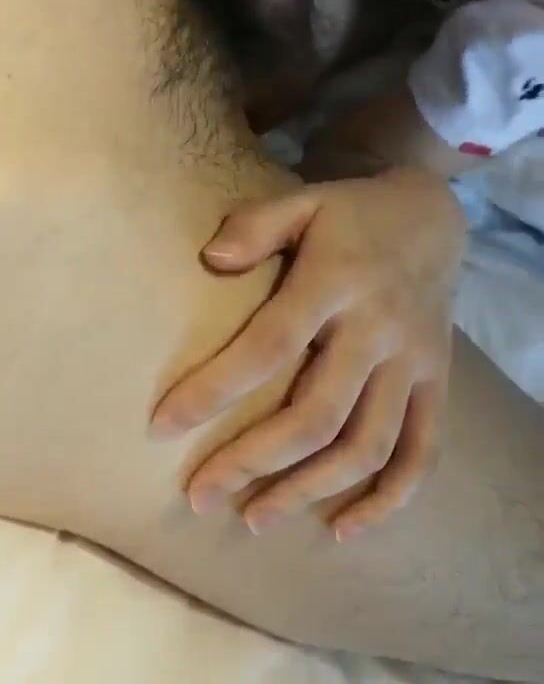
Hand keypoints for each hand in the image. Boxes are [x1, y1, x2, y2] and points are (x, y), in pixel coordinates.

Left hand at [153, 169, 464, 539]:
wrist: (433, 218)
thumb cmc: (352, 215)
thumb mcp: (303, 202)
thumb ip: (257, 226)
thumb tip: (210, 260)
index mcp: (336, 282)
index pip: (269, 346)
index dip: (214, 390)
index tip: (162, 427)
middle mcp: (378, 329)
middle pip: (316, 414)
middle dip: (253, 461)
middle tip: (199, 495)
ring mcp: (414, 362)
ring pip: (367, 445)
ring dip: (310, 491)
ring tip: (255, 519)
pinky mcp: (438, 382)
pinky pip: (422, 452)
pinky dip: (388, 498)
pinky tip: (343, 529)